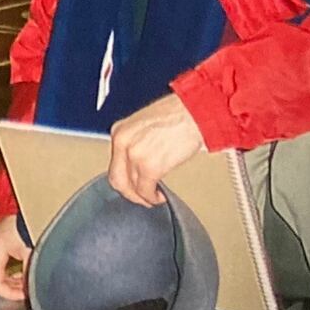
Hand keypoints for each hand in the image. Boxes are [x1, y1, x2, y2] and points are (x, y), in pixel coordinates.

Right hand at [0, 214, 30, 301]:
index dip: (9, 294)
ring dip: (7, 282)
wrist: (28, 210)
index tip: (23, 295)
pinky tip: (18, 274)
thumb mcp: (32, 252)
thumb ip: (29, 273)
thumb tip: (29, 290)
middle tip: (24, 290)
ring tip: (24, 282)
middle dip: (8, 289)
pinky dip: (5, 273)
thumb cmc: (30, 226)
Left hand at [109, 92, 206, 206]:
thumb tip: (140, 161)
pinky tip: (159, 196)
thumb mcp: (147, 123)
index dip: (125, 178)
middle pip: (117, 179)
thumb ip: (138, 142)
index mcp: (120, 131)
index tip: (133, 183)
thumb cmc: (178, 112)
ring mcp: (135, 156)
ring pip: (130, 188)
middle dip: (129, 193)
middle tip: (141, 198)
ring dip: (143, 197)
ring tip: (153, 197)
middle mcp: (123, 143)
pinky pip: (146, 191)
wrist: (195, 111)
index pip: (114, 163)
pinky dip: (152, 198)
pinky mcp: (150, 167)